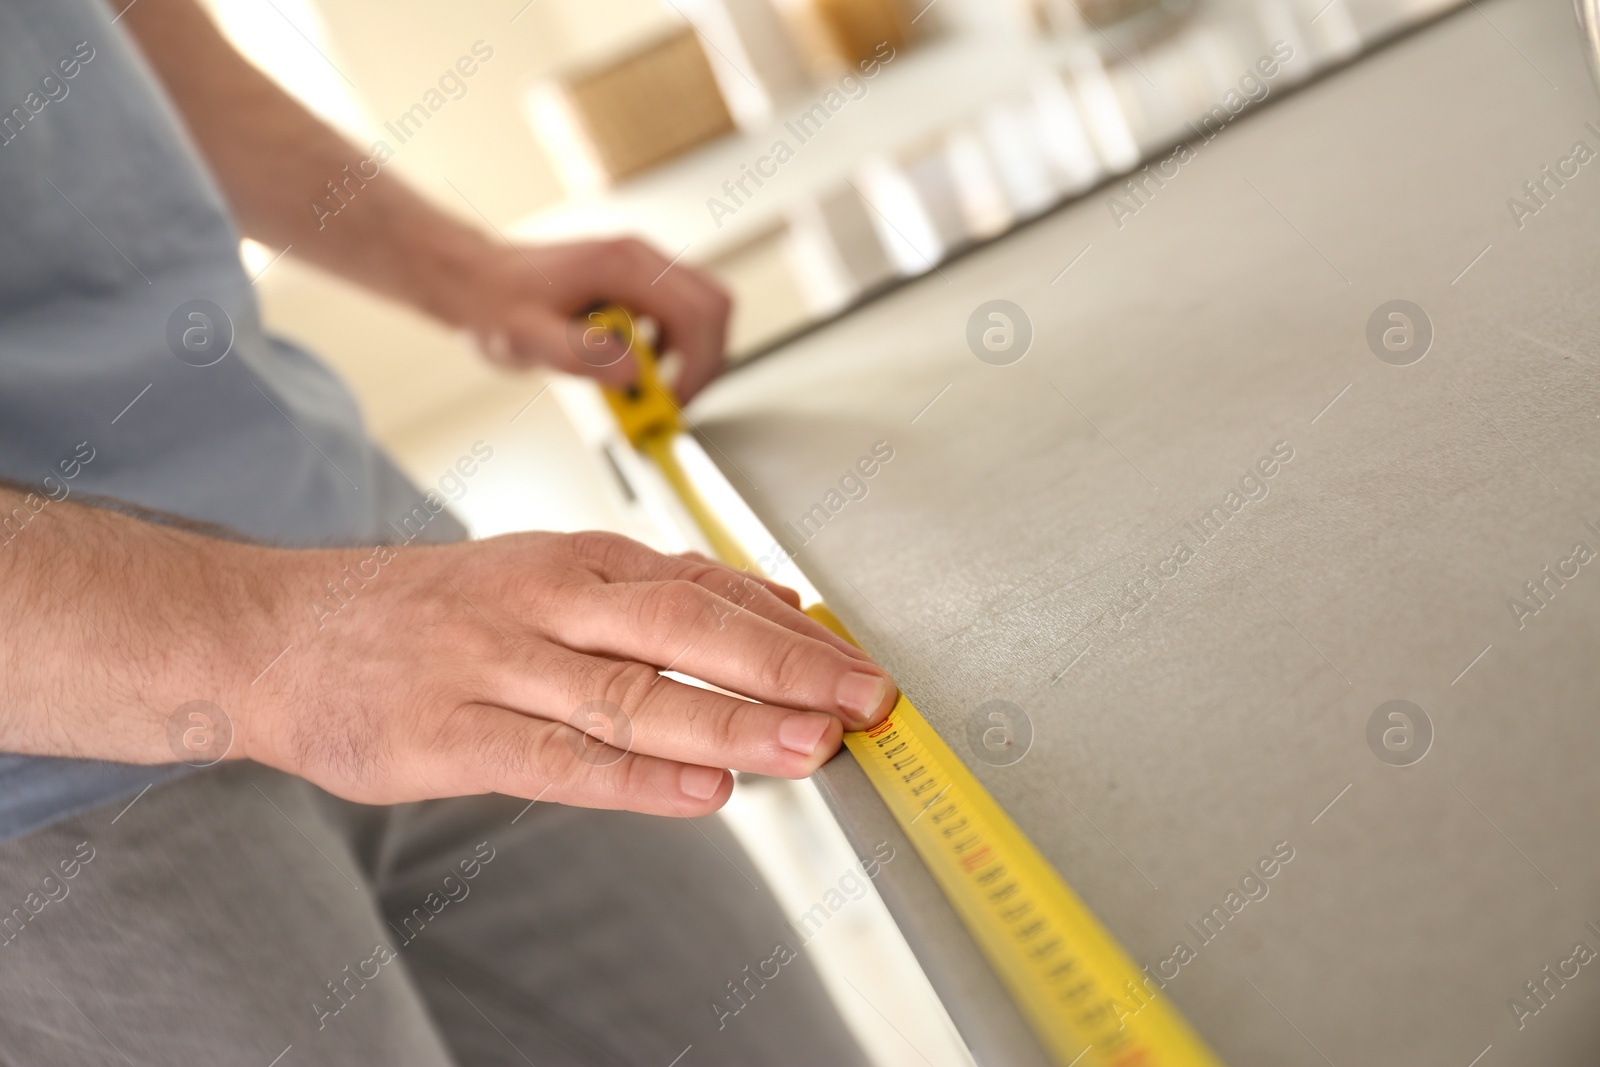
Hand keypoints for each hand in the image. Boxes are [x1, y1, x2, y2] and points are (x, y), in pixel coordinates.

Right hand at [237, 531, 896, 815]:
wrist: (281, 630)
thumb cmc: (432, 611)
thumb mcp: (547, 573)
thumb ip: (659, 593)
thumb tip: (777, 607)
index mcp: (577, 560)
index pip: (704, 590)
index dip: (792, 632)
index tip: (861, 666)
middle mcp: (545, 601)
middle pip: (683, 628)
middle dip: (784, 666)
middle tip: (863, 700)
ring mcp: (493, 666)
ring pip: (628, 694)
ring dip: (728, 722)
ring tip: (808, 748)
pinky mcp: (446, 735)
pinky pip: (555, 759)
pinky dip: (632, 777)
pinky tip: (698, 791)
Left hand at [446, 238, 732, 401]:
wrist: (478, 282)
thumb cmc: (496, 303)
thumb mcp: (525, 337)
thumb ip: (577, 355)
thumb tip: (632, 373)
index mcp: (621, 265)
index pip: (696, 311)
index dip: (697, 365)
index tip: (673, 402)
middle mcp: (640, 260)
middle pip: (714, 307)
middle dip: (705, 363)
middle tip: (673, 401)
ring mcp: (644, 271)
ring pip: (705, 313)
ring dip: (692, 358)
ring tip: (651, 388)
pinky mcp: (641, 287)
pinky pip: (684, 317)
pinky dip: (677, 352)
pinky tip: (638, 370)